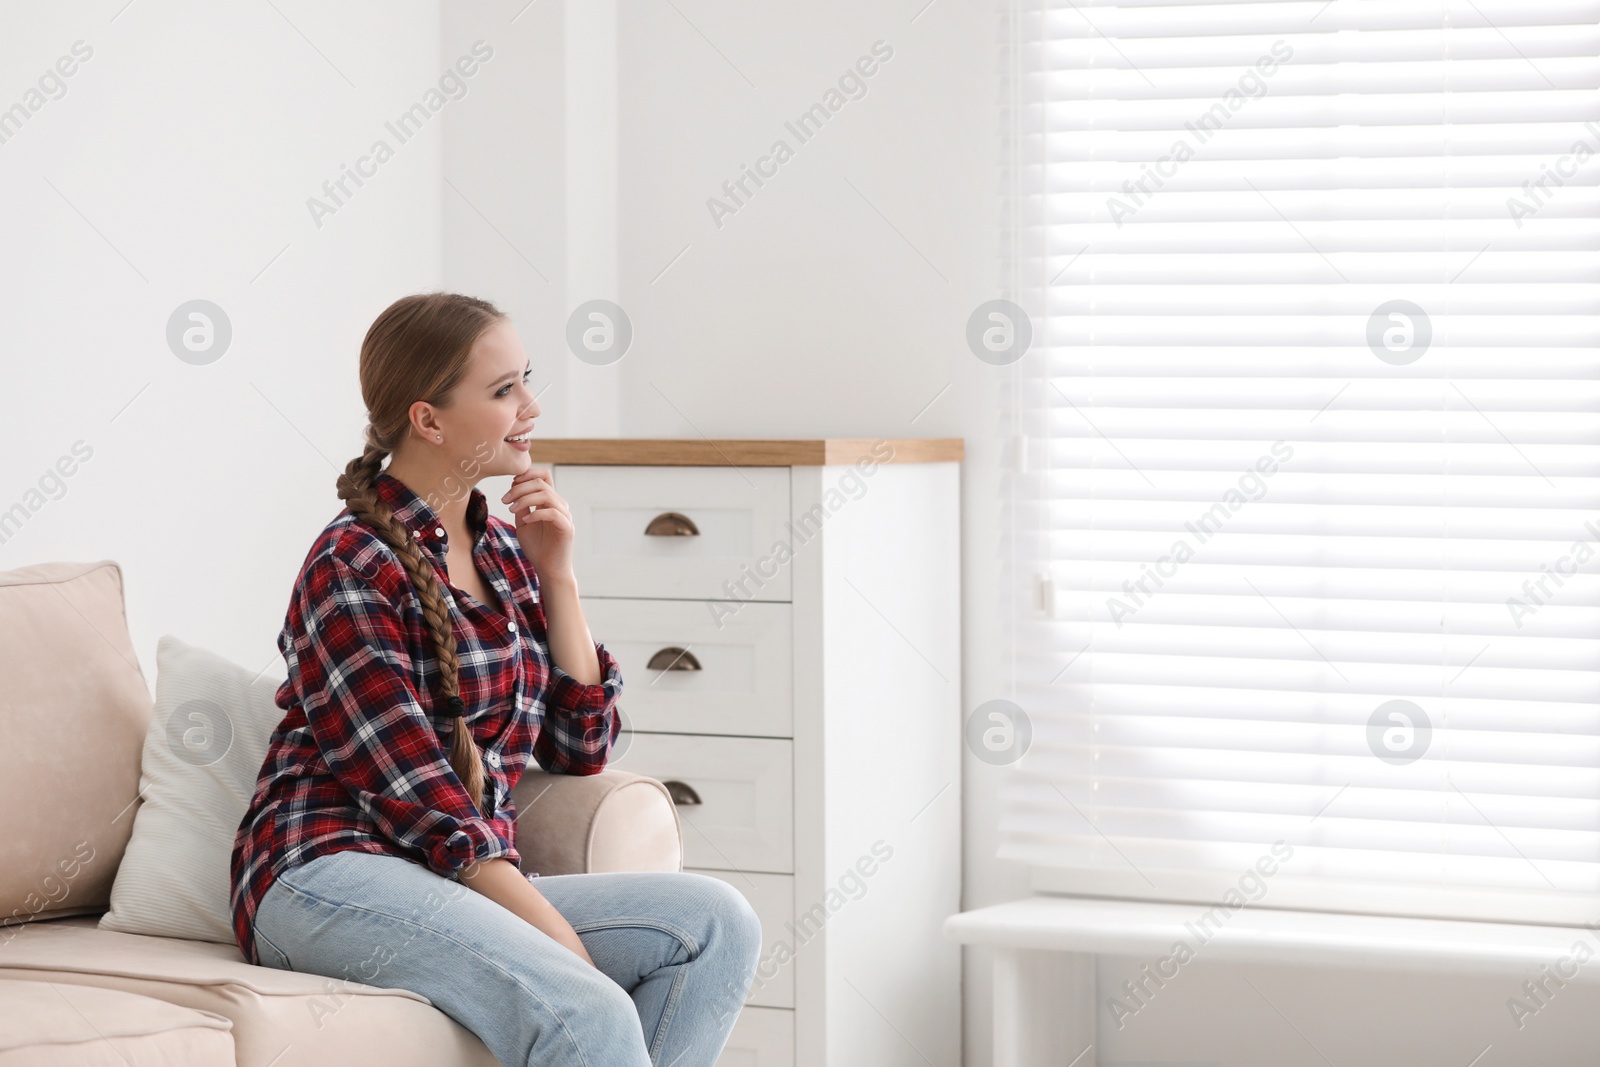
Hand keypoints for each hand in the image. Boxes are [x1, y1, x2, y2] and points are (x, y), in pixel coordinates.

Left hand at [502, 466, 574, 583]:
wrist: (548, 569)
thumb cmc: (537, 548)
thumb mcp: (523, 523)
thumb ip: (521, 506)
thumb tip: (514, 489)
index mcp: (549, 501)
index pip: (543, 475)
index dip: (527, 474)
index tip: (510, 486)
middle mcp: (559, 505)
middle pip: (541, 482)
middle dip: (519, 488)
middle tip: (504, 500)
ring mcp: (564, 515)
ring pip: (546, 495)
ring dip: (525, 499)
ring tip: (511, 509)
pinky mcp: (566, 528)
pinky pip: (552, 513)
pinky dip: (536, 514)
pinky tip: (525, 520)